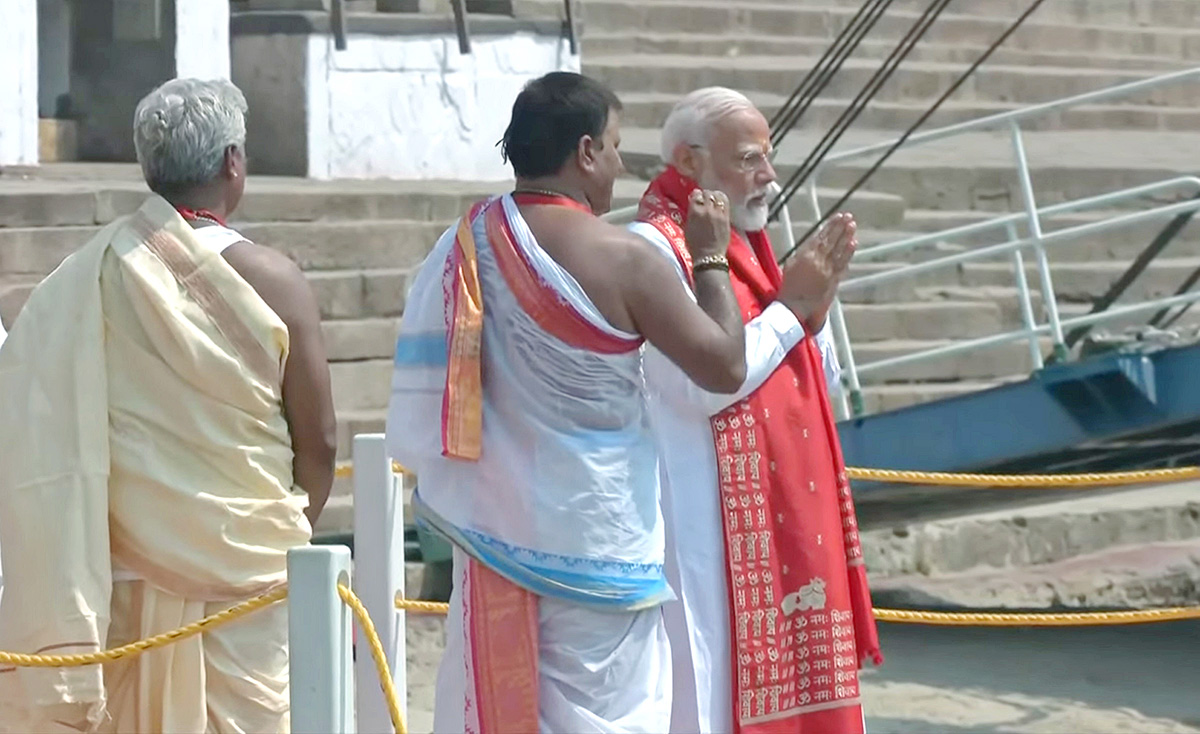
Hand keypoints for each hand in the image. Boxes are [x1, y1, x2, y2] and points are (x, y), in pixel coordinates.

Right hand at [684, 189, 731, 260]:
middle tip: (705, 198)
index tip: (696, 197)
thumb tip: (694, 206)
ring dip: (714, 196)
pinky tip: (721, 201)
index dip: (696, 195)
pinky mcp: (726, 218)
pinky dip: (722, 200)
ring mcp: (718, 213)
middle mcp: (706, 210)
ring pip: (717, 196)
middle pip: (707, 193)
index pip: (696, 195)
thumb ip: (691, 215)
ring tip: (713, 199)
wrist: (709, 256)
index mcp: (694, 212)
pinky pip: (726, 202)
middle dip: (705, 194)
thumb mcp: (687, 228)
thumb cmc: (694, 245)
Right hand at [779, 212, 856, 330]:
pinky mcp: (833, 279)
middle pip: (832, 241)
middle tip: (848, 217)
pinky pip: (842, 263)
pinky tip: (853, 243)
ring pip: (839, 250)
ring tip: (852, 225)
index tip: (838, 216)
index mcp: (805, 256)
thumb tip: (814, 243)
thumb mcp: (790, 264)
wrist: (794, 305)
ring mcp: (827, 270)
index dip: (830, 226)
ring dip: (846, 237)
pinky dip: (848, 253)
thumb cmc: (789, 285)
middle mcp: (817, 261)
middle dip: (840, 228)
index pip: (821, 237)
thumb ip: (803, 253)